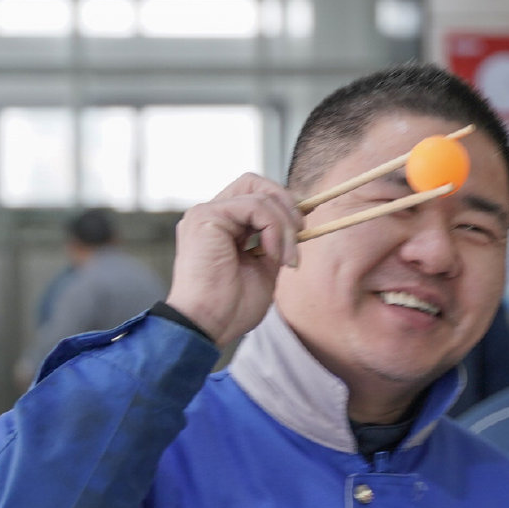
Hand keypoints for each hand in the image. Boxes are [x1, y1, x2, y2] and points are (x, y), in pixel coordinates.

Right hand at [167, 173, 303, 349]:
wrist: (208, 325)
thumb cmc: (231, 307)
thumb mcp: (264, 268)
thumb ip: (275, 242)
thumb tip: (300, 220)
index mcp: (221, 226)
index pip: (254, 194)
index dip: (283, 204)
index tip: (303, 227)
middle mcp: (211, 214)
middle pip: (255, 182)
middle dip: (286, 204)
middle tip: (301, 233)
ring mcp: (205, 213)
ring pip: (259, 194)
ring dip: (284, 225)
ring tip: (286, 258)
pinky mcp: (205, 217)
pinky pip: (255, 206)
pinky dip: (273, 228)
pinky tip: (272, 255)